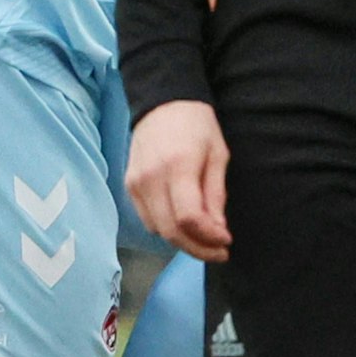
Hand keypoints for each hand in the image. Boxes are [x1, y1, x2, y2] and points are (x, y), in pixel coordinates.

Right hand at [125, 100, 231, 261]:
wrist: (163, 103)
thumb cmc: (197, 127)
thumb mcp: (218, 156)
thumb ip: (216, 194)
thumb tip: (218, 230)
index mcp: (177, 166)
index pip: (189, 217)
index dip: (208, 237)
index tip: (226, 241)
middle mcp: (151, 177)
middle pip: (171, 230)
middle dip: (198, 249)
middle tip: (219, 252)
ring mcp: (135, 182)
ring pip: (157, 229)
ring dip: (184, 242)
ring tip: (206, 241)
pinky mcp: (129, 185)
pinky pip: (147, 219)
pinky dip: (167, 229)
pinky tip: (186, 226)